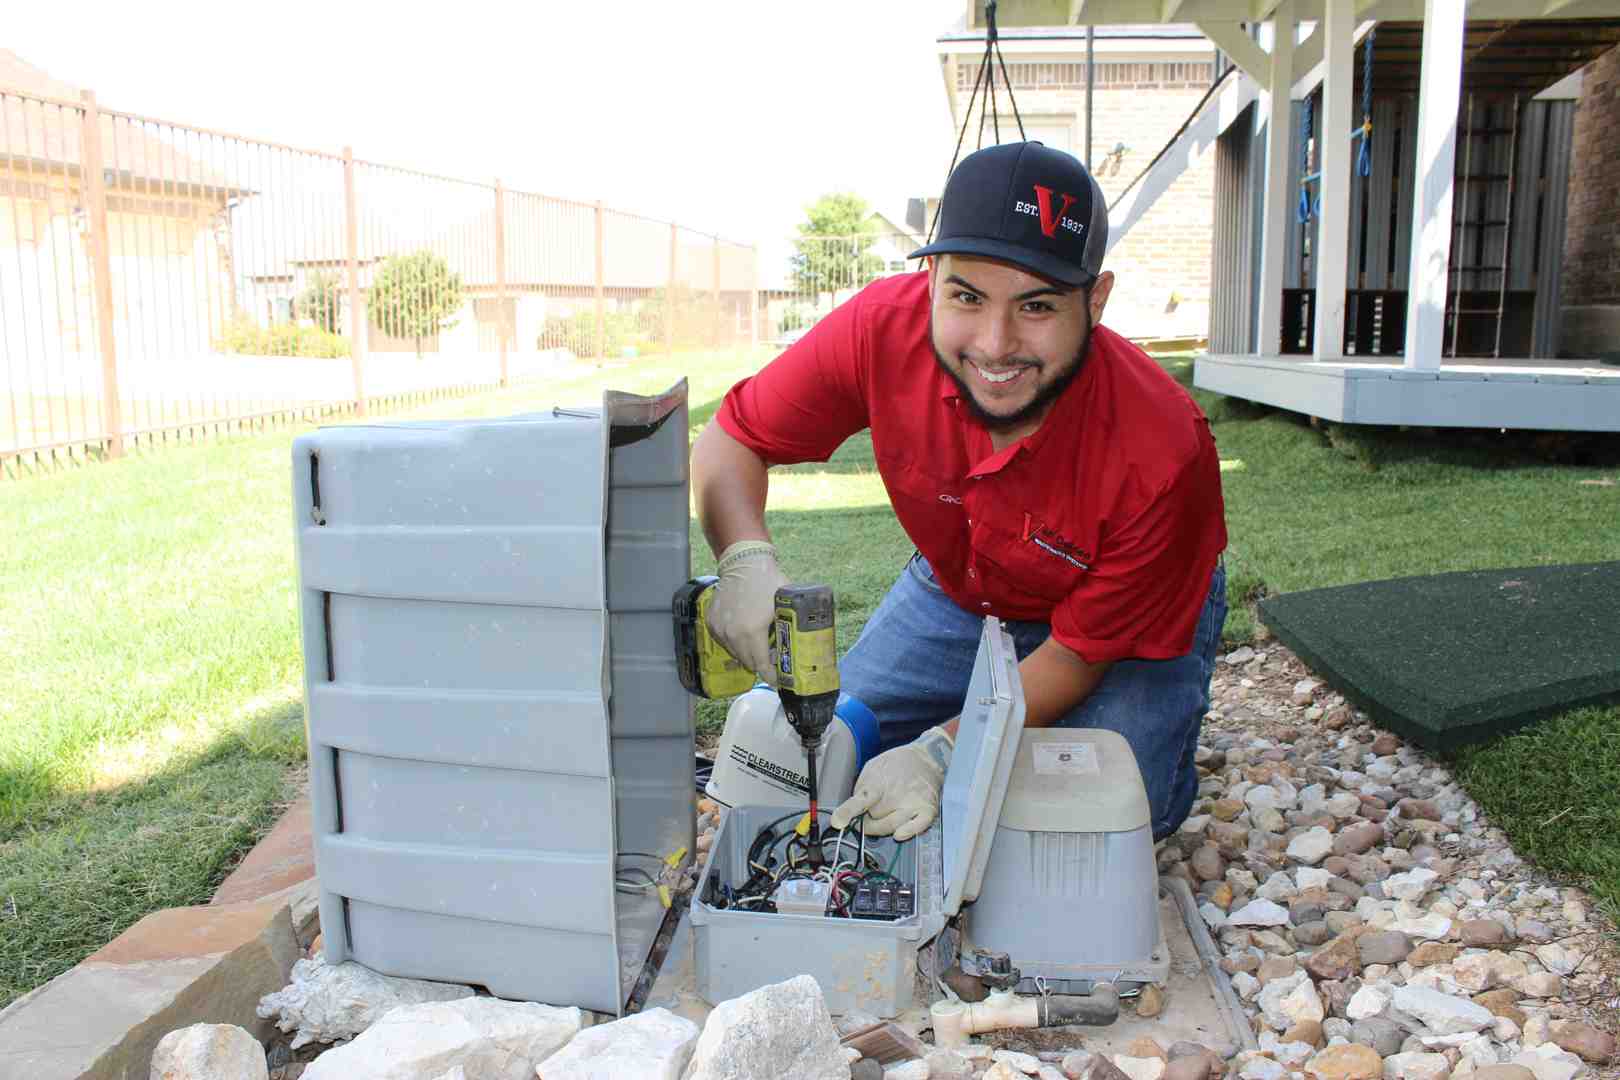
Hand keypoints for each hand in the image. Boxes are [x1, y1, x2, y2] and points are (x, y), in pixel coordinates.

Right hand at [706, 540, 787, 685]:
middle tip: (772, 658)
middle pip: (748, 663)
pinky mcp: (711, 623)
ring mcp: (719, 629)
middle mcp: (732, 634)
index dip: (772, 677)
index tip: (779, 680)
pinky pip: (724, 642)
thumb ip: (790, 630)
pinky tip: (745, 631)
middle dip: (761, 664)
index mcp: (752, 632)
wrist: (744, 562)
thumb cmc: (768, 582)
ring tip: (759, 643)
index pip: (762, 666)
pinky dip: (735, 642)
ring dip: (747, 653)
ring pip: (735, 654)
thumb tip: (801, 650)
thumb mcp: (785, 607)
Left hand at [829, 724, 954, 840]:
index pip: (862, 799)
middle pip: (874, 820)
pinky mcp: (928, 810)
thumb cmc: (897, 764)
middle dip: (869, 819)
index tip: (838, 821)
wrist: (927, 757)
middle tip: (873, 809)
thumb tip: (853, 809)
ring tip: (886, 813)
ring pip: (890, 827)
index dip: (848, 811)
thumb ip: (861, 788)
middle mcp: (896, 793)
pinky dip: (907, 832)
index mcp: (880, 781)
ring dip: (883, 826)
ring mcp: (912, 803)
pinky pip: (916, 828)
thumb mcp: (872, 767)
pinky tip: (899, 833)